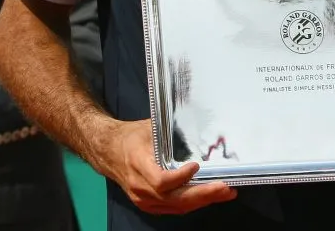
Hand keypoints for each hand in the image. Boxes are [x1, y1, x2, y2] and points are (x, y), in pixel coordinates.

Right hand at [104, 119, 236, 213]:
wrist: (109, 152)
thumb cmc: (131, 137)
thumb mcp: (149, 128)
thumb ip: (172, 131)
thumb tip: (199, 127)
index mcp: (138, 164)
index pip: (160, 180)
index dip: (179, 177)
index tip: (196, 166)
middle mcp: (140, 186)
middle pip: (173, 198)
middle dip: (202, 194)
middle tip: (225, 188)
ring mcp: (143, 198)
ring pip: (175, 206)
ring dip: (202, 201)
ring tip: (225, 193)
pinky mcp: (148, 204)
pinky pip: (172, 208)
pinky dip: (192, 204)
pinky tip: (208, 197)